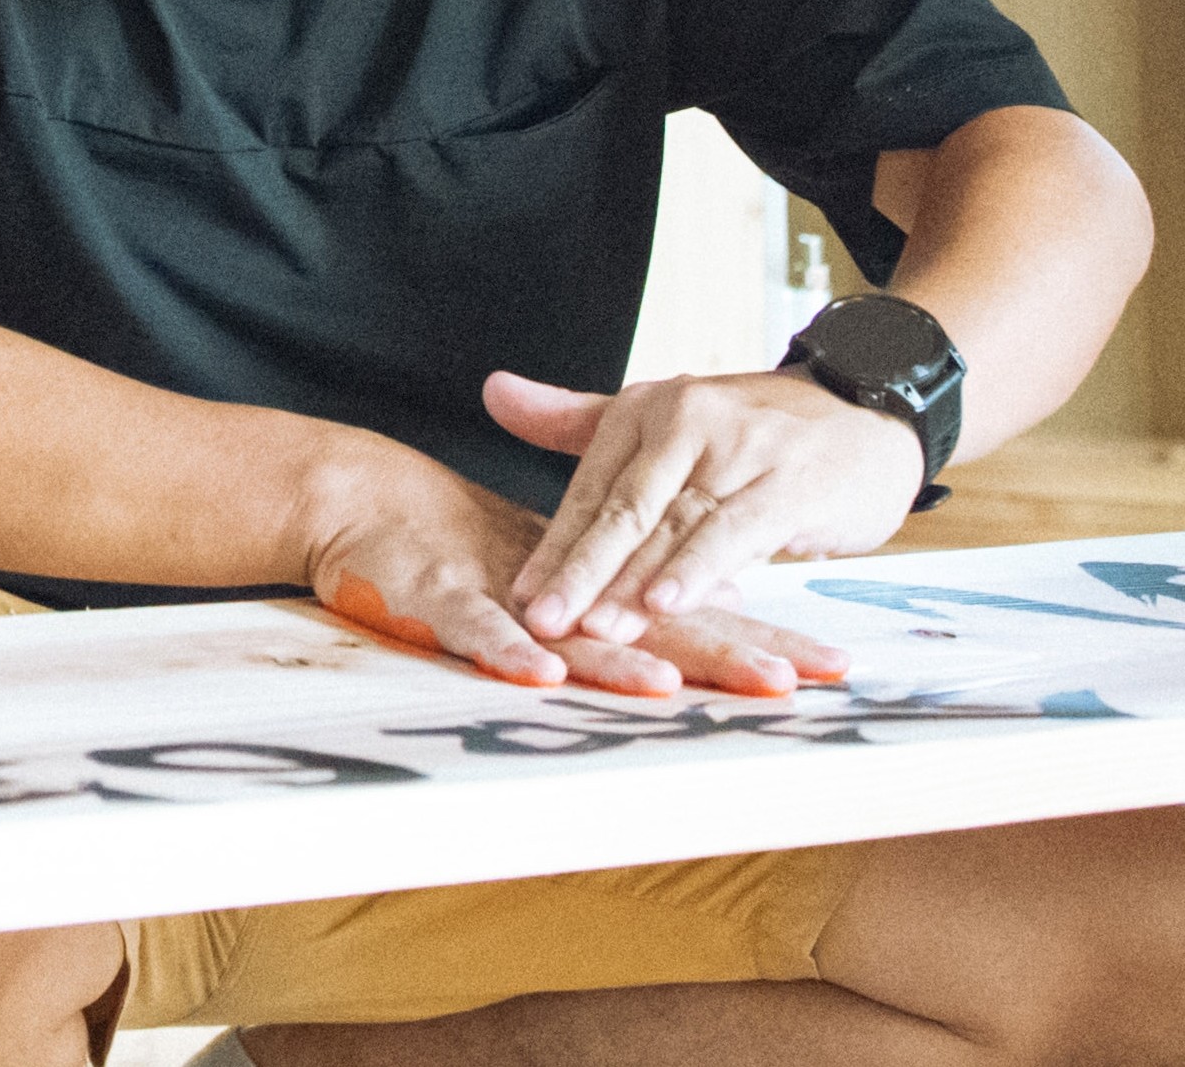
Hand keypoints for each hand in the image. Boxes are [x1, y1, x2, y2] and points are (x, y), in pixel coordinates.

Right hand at [293, 436, 845, 701]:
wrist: (358, 497)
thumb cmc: (450, 547)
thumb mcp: (550, 579)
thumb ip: (619, 596)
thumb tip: (700, 606)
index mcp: (595, 578)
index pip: (689, 610)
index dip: (754, 637)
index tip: (826, 666)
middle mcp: (561, 583)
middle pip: (652, 618)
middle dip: (725, 652)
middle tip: (794, 681)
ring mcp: (497, 588)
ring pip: (571, 626)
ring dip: (624, 654)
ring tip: (677, 686)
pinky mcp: (432, 598)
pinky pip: (471, 628)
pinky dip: (505, 649)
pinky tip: (538, 676)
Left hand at [493, 364, 927, 646]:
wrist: (867, 412)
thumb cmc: (756, 431)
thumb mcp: (665, 419)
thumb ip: (578, 419)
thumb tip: (492, 392)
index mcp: (649, 408)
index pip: (592, 487)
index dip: (555, 544)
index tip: (517, 596)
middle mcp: (689, 420)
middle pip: (624, 507)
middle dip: (579, 570)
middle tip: (538, 621)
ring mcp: (742, 449)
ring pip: (674, 524)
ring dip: (631, 581)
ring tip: (592, 626)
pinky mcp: (792, 483)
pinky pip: (736, 530)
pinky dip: (700, 569)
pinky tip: (668, 602)